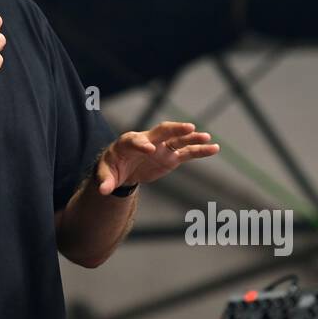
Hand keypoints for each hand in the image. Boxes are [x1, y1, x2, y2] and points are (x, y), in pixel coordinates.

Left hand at [94, 121, 218, 194]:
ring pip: (178, 140)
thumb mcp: (105, 174)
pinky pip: (187, 152)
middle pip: (161, 131)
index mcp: (128, 143)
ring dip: (192, 137)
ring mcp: (161, 148)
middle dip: (174, 129)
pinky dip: (200, 150)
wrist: (122, 168)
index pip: (135, 140)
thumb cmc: (112, 167)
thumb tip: (103, 191)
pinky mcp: (170, 157)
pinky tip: (214, 148)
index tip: (149, 149)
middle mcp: (147, 141)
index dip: (141, 144)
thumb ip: (105, 181)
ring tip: (206, 136)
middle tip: (188, 127)